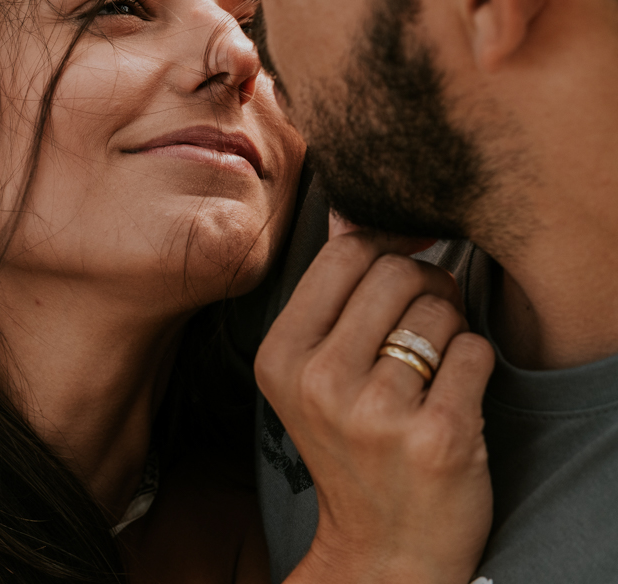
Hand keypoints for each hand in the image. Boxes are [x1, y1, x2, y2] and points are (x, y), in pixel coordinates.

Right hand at [260, 230, 494, 583]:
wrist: (384, 545)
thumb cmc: (351, 443)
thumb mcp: (310, 372)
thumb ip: (328, 296)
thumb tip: (353, 212)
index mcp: (280, 356)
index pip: (344, 253)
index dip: (388, 244)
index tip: (405, 260)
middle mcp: (319, 382)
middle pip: (397, 272)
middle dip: (425, 286)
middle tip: (427, 318)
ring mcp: (377, 413)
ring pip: (441, 308)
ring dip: (451, 328)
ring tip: (434, 365)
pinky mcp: (438, 436)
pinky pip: (476, 351)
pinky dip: (477, 365)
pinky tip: (455, 395)